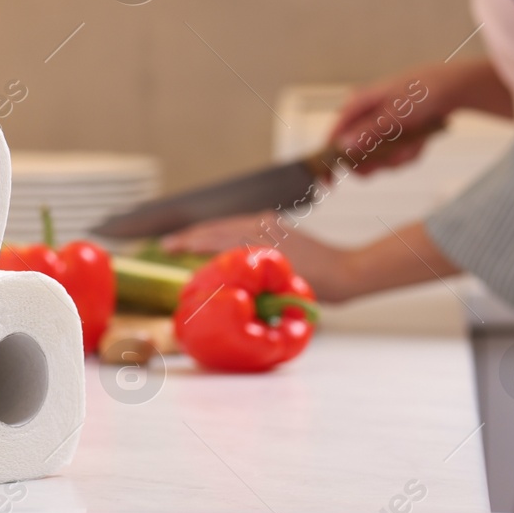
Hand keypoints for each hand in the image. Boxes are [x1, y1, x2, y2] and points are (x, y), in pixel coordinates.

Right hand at [160, 213, 359, 302]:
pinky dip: (222, 230)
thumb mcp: (281, 286)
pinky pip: (241, 225)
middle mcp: (261, 226)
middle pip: (216, 228)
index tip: (168, 248)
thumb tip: (225, 288)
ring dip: (203, 232)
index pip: (215, 238)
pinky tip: (214, 237)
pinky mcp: (276, 225)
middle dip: (190, 236)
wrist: (347, 271)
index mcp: (259, 241)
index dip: (189, 243)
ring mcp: (269, 223)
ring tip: (184, 241)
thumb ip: (253, 282)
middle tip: (166, 245)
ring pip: (227, 224)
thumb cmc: (318, 285)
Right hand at [328, 59, 510, 176]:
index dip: (329, 162)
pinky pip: (395, 158)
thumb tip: (342, 146)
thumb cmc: (419, 92)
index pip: (332, 139)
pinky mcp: (394, 139)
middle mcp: (363, 121)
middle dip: (380, 160)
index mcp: (355, 108)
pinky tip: (420, 140)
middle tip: (397, 154)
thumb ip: (367, 132)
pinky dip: (409, 153)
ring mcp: (379, 131)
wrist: (451, 89)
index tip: (330, 183)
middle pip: (358, 156)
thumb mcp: (392, 113)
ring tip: (415, 140)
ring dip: (399, 156)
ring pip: (380, 161)